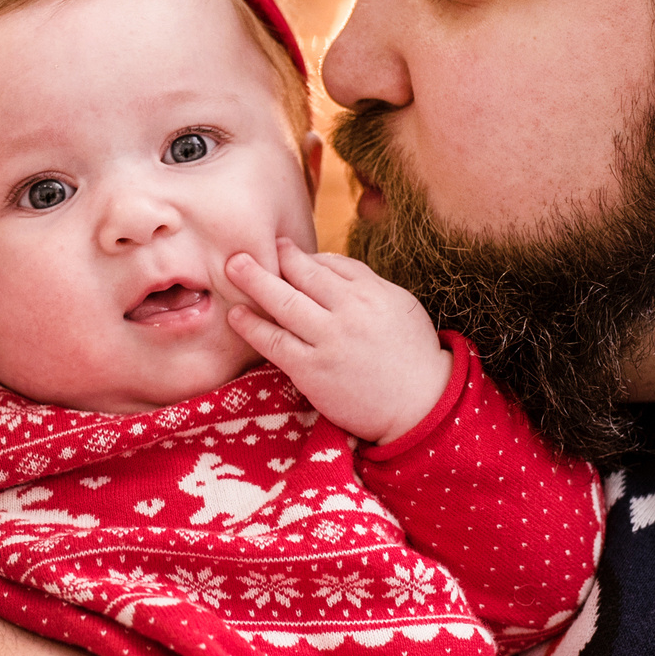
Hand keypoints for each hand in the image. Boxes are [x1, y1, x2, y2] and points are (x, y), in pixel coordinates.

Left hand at [224, 239, 452, 445]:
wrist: (422, 406)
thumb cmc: (411, 355)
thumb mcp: (399, 305)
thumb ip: (364, 282)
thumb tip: (324, 262)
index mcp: (372, 291)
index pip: (328, 263)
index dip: (299, 255)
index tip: (280, 249)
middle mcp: (350, 310)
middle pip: (302, 275)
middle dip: (272, 258)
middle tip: (242, 249)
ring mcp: (329, 340)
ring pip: (283, 303)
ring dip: (254, 282)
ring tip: (232, 268)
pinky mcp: (313, 370)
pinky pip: (275, 343)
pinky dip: (253, 327)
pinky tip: (236, 316)